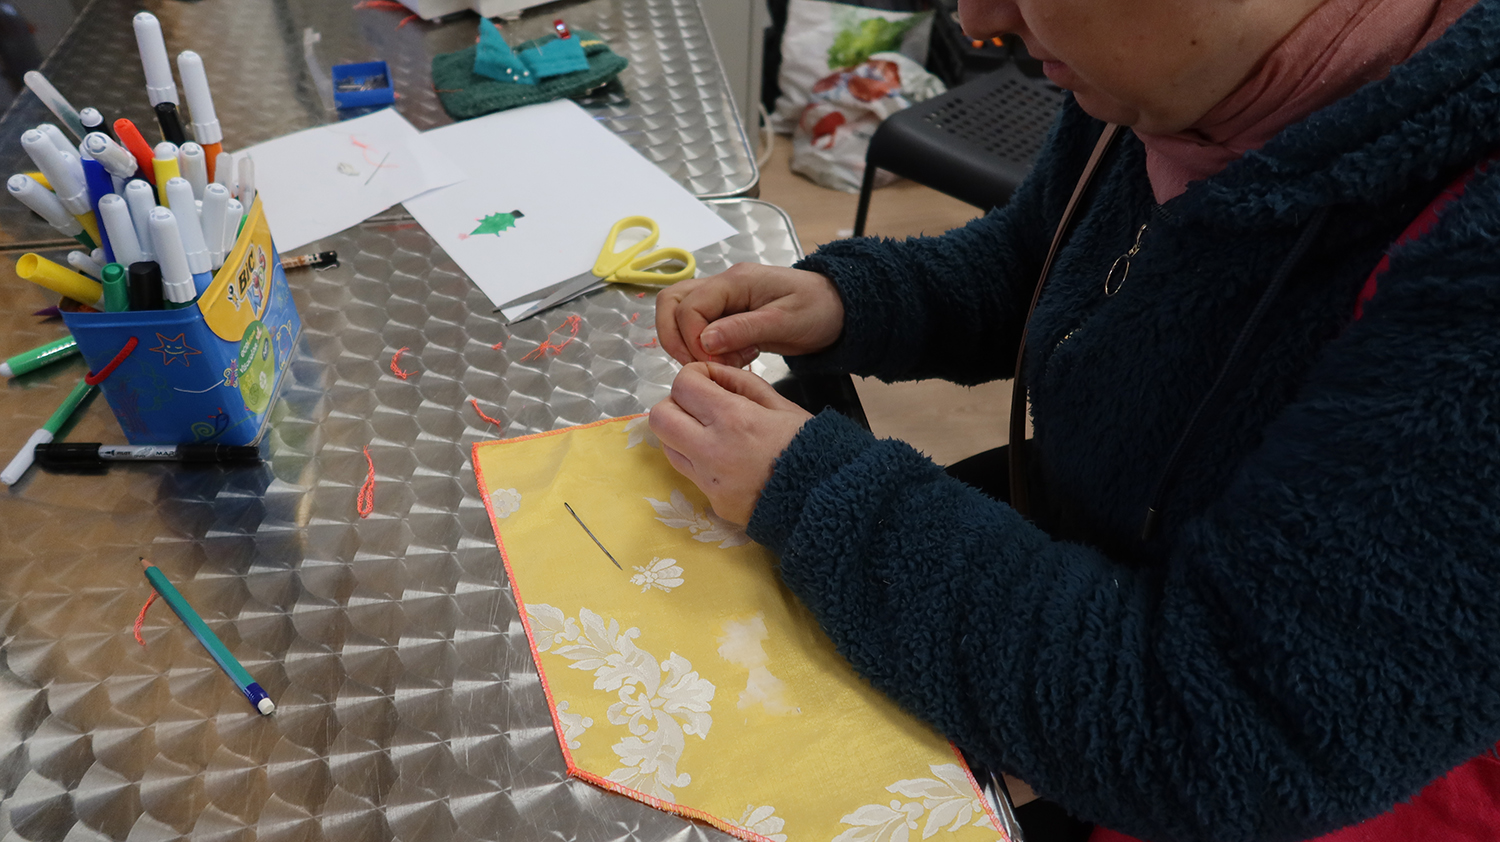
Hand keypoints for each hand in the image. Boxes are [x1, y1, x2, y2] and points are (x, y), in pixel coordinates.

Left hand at [649, 362, 813, 523]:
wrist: (827, 500)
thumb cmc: (811, 447)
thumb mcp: (782, 404)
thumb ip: (742, 383)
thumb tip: (712, 374)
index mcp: (733, 419)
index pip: (683, 385)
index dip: (693, 375)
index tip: (708, 380)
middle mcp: (712, 450)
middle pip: (660, 417)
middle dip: (675, 403)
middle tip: (699, 405)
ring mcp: (709, 481)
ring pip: (667, 447)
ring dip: (681, 433)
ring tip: (710, 432)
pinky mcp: (713, 502)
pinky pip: (690, 473)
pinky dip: (699, 460)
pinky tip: (726, 459)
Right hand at [655, 263, 844, 366]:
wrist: (838, 310)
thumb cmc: (818, 310)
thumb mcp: (785, 322)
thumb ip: (743, 329)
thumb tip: (704, 340)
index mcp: (735, 281)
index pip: (689, 306)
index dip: (692, 338)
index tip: (712, 364)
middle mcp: (723, 285)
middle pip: (671, 302)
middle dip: (675, 338)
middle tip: (699, 365)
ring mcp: (723, 299)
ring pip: (680, 314)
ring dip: (686, 342)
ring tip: (716, 363)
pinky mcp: (727, 315)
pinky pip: (699, 327)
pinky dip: (704, 347)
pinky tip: (731, 359)